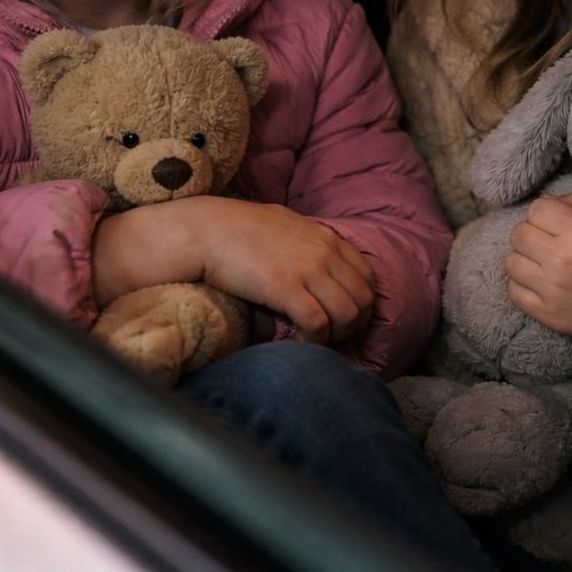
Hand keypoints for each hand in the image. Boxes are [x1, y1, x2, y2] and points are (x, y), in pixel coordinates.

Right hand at [92, 196, 374, 345]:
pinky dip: (315, 341)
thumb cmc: (237, 230)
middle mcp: (324, 252)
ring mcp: (308, 270)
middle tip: (335, 339)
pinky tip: (300, 345)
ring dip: (338, 336)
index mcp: (326, 238)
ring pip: (348, 314)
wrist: (205, 230)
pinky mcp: (286, 288)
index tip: (345, 319)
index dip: (362, 304)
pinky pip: (319, 324)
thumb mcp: (284, 226)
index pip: (367, 277)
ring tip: (318, 343)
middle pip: (364, 300)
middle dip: (355, 326)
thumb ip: (306, 244)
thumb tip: (314, 264)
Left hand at [505, 190, 571, 346]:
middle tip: (552, 242)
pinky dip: (523, 285)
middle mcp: (560, 260)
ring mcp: (552, 290)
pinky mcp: (548, 315)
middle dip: (533, 233)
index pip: (536, 209)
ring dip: (526, 259)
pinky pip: (514, 292)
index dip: (548, 213)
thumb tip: (547, 200)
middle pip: (519, 234)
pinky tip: (543, 283)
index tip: (560, 223)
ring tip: (546, 263)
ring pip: (512, 263)